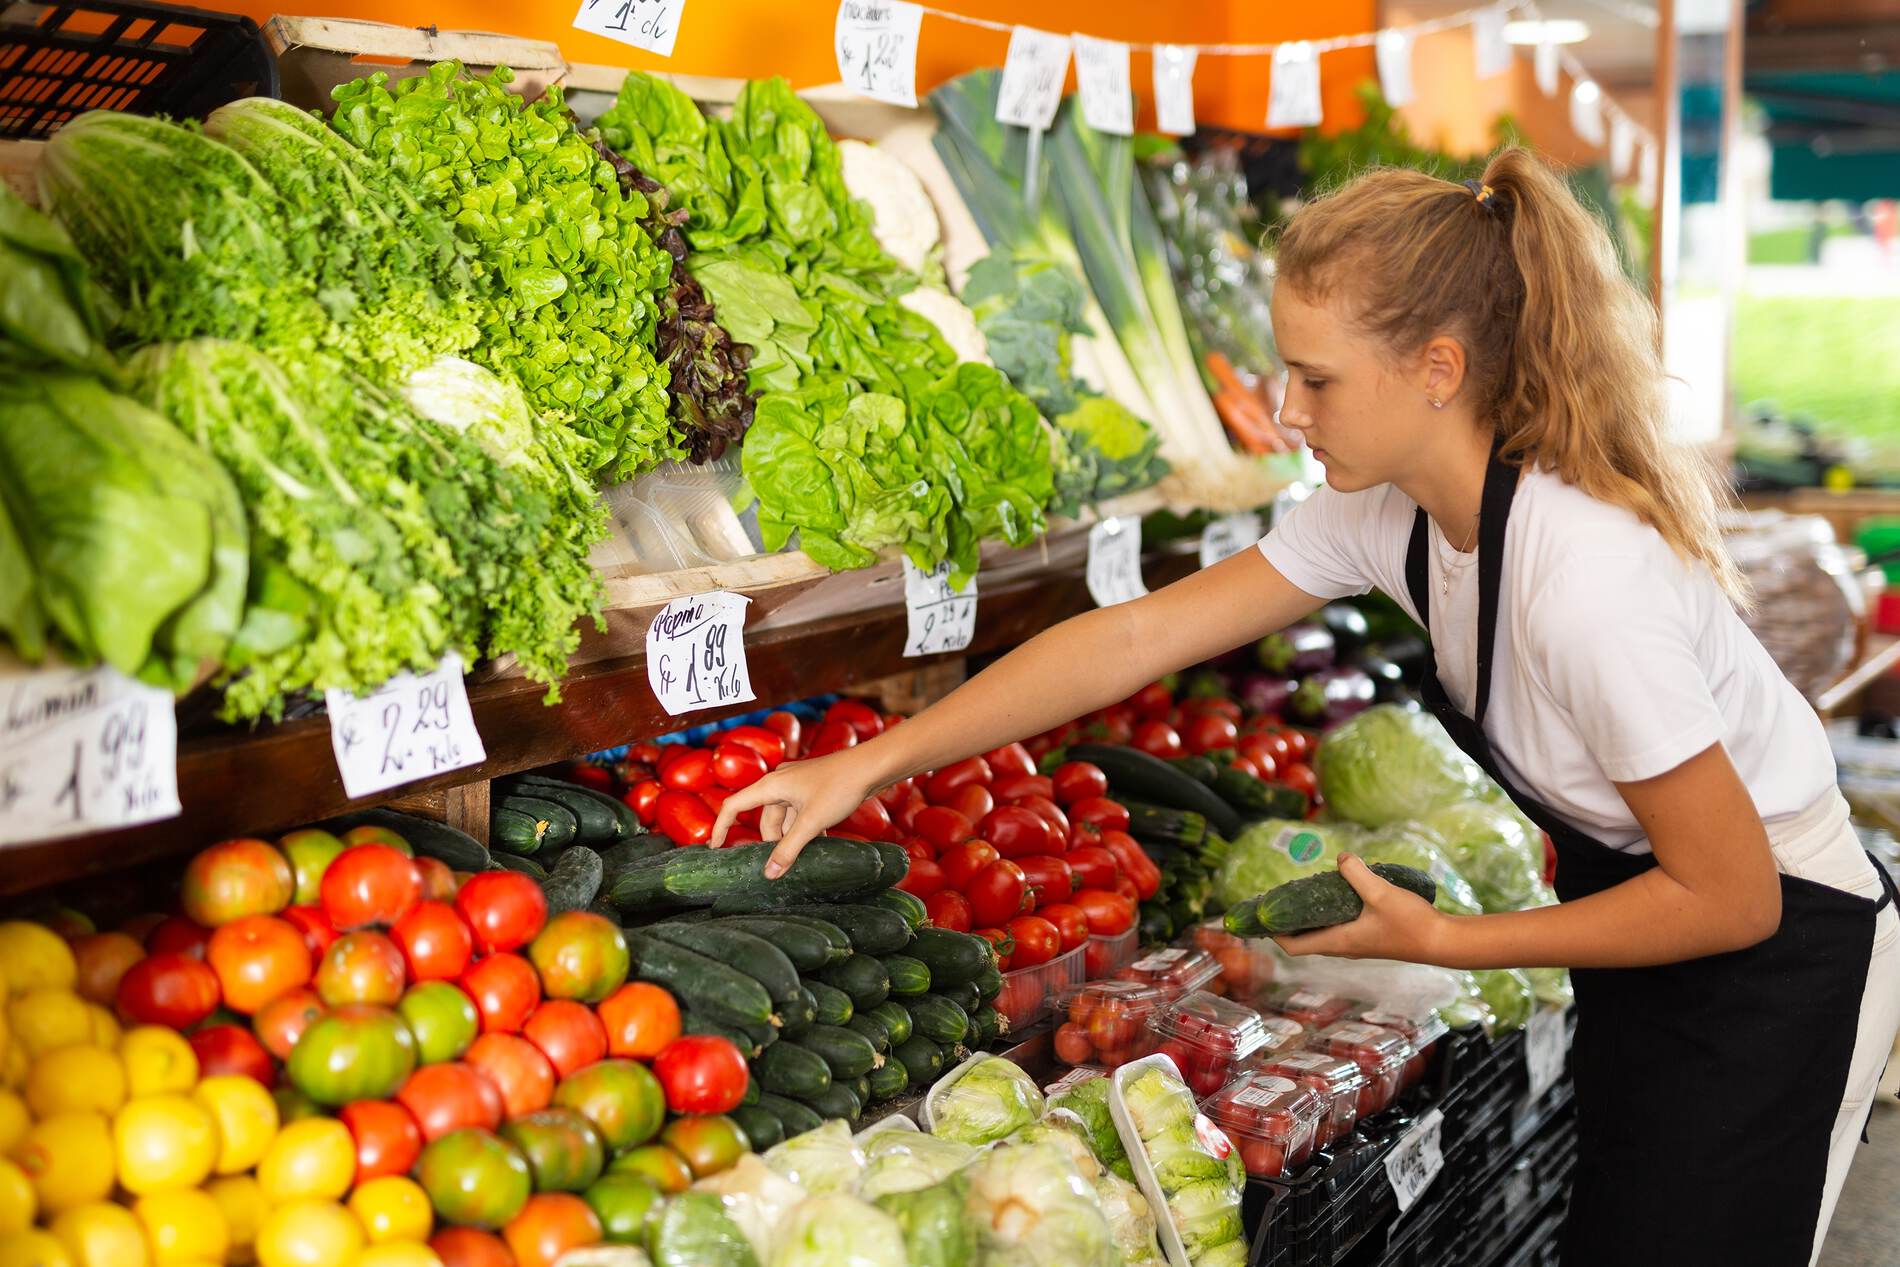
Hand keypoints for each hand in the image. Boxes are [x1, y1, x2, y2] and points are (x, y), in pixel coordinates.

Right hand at [710, 748, 884, 877]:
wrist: (870, 767)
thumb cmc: (839, 787)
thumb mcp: (812, 823)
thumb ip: (789, 849)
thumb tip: (769, 873)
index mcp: (771, 786)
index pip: (734, 806)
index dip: (721, 827)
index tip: (715, 848)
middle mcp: (780, 783)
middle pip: (765, 818)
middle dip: (773, 842)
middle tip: (785, 864)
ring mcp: (797, 785)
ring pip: (785, 818)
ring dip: (793, 836)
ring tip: (807, 854)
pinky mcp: (812, 789)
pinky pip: (800, 813)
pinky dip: (805, 828)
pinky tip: (820, 842)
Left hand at [1274, 854, 1449, 962]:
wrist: (1441, 941)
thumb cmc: (1410, 923)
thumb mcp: (1380, 893)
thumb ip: (1357, 875)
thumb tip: (1341, 857)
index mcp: (1338, 942)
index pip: (1293, 946)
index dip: (1272, 933)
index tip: (1260, 916)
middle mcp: (1343, 947)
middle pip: (1303, 939)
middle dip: (1286, 922)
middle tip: (1277, 897)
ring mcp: (1356, 944)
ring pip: (1321, 932)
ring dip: (1307, 916)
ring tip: (1301, 891)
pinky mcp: (1368, 937)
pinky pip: (1338, 927)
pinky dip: (1328, 914)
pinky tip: (1335, 892)